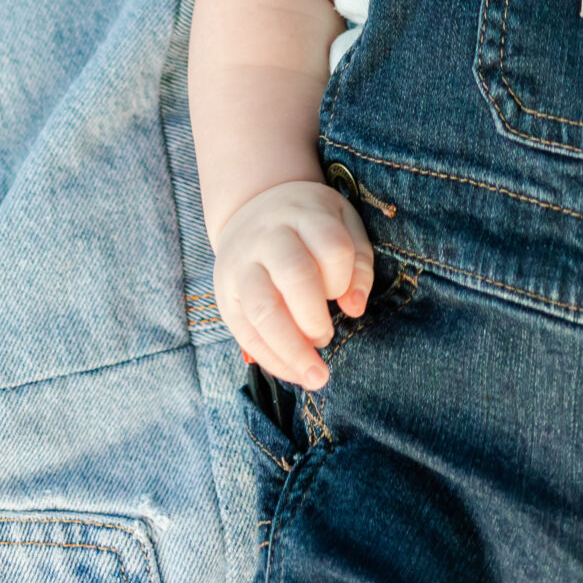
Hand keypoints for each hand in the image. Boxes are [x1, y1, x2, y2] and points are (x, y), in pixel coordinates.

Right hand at [211, 180, 374, 389]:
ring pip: (263, 309)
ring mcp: (241, 265)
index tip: (346, 297)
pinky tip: (293, 371)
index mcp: (304, 213)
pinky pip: (245, 333)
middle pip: (295, 275)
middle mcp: (268, 236)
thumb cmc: (308, 223)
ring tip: (315, 376)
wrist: (251, 207)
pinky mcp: (225, 294)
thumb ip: (358, 261)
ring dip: (292, 350)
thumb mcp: (342, 222)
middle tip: (327, 338)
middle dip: (316, 317)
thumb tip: (355, 307)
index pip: (332, 247)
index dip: (345, 279)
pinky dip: (271, 359)